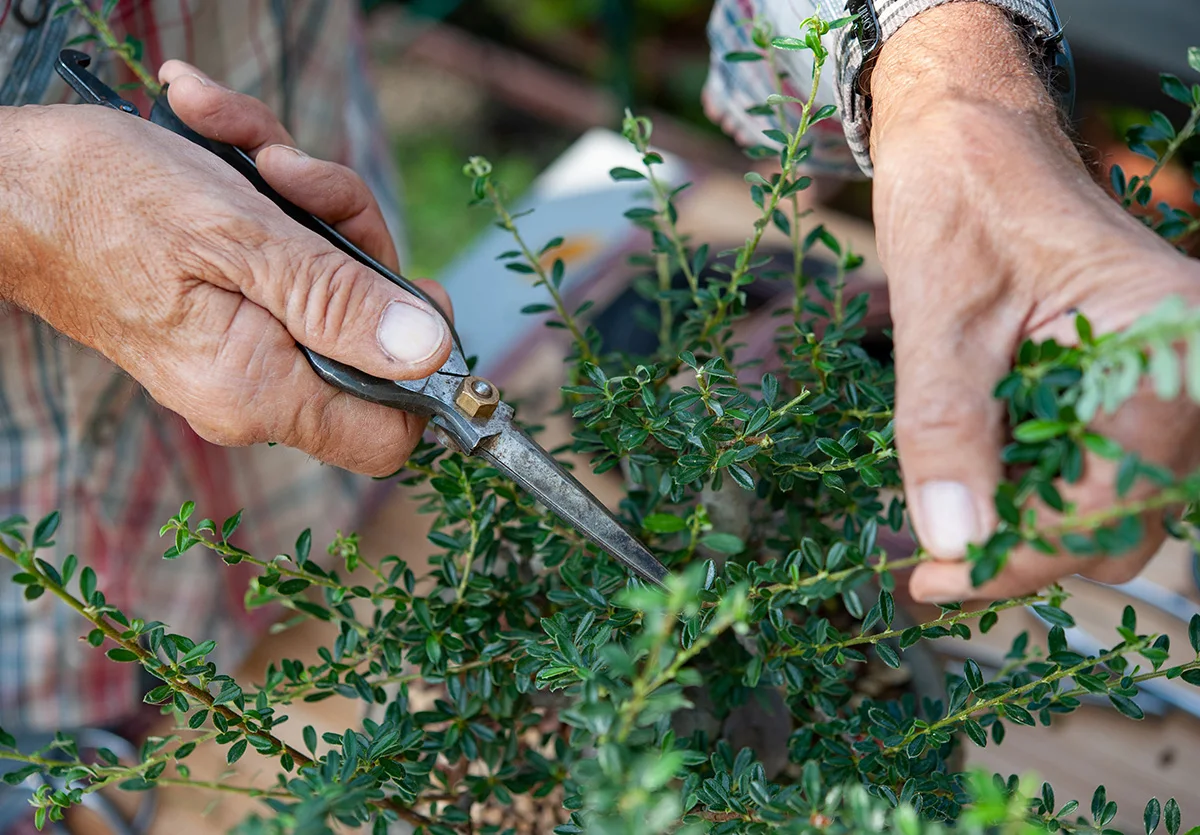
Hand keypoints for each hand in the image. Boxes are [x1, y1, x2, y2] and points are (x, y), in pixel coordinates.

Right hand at [0, 61, 451, 475]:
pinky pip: (282, 265)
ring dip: (302, 195)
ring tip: (235, 137)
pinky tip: (217, 133)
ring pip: (328, 283)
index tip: (417, 291)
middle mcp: (254, 389)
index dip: (424, 372)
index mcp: (261, 391)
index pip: (388, 435)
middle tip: (294, 174)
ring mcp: (239, 354)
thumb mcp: (241, 239)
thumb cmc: (104, 201)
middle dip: (349, 236)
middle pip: (368, 336)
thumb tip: (430, 353)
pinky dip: (265, 194)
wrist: (8, 185)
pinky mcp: (225, 316)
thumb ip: (339, 302)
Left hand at [869, 4, 1199, 601]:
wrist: (969, 138)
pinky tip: (977, 490)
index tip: (936, 582)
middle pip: (1123, 513)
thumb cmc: (960, 198)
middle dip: (1030, 549)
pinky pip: (1094, 464)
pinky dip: (1037, 490)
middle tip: (935, 563)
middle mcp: (1180, 363)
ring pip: (1112, 500)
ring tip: (946, 529)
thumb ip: (946, 434)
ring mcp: (1157, 375)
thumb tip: (954, 543)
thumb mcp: (938, 317)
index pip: (1110, 495)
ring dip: (1033, 526)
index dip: (1022, 555)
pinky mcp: (1121, 381)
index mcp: (1159, 336)